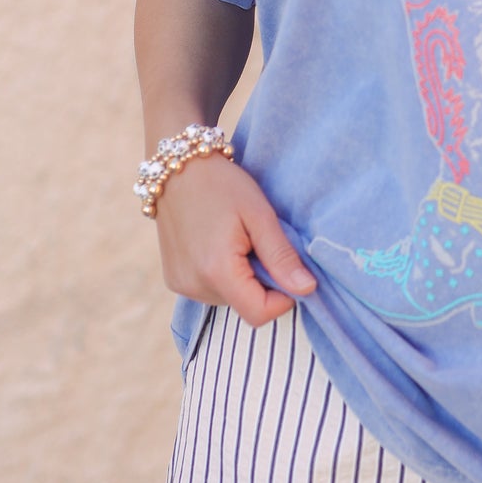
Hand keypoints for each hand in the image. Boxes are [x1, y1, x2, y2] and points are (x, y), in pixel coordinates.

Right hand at [153, 153, 315, 326]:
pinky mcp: (173, 280)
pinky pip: (210, 290)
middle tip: (257, 243)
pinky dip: (223, 275)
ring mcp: (180, 285)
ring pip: (229, 299)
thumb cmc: (222, 185)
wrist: (177, 168)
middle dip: (261, 282)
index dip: (283, 298)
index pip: (260, 314)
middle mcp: (193, 286)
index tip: (286, 267)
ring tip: (237, 241)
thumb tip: (308, 290)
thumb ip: (282, 256)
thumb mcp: (260, 215)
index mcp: (216, 271)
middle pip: (245, 306)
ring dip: (242, 278)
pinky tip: (219, 245)